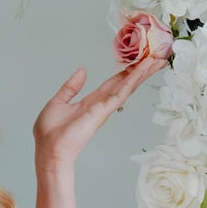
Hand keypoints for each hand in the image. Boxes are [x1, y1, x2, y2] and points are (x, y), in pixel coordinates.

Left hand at [32, 47, 166, 170]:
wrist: (49, 149)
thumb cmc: (50, 133)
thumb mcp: (58, 102)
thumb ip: (71, 87)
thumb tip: (82, 71)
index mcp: (91, 101)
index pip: (114, 83)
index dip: (126, 72)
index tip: (138, 62)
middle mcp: (102, 104)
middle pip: (126, 84)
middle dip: (141, 71)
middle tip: (156, 58)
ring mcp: (104, 108)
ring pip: (128, 86)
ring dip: (142, 73)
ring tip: (157, 60)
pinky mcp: (103, 111)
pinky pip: (122, 92)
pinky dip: (133, 80)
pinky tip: (143, 70)